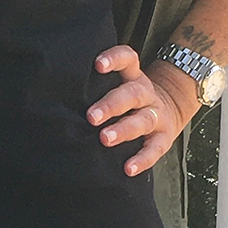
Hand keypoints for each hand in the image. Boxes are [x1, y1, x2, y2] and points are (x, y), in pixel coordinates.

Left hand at [87, 45, 201, 175]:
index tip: (97, 65)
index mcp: (133, 76)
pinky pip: (155, 149)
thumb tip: (60, 95)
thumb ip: (99, 86)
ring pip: (142, 120)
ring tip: (104, 139)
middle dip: (111, 105)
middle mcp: (146, 93)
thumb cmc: (129, 99)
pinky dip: (142, 160)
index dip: (114, 59)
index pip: (127, 59)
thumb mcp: (120, 84)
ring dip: (123, 130)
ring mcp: (157, 115)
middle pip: (132, 94)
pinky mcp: (164, 138)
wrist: (168, 110)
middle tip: (91, 117)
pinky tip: (128, 168)